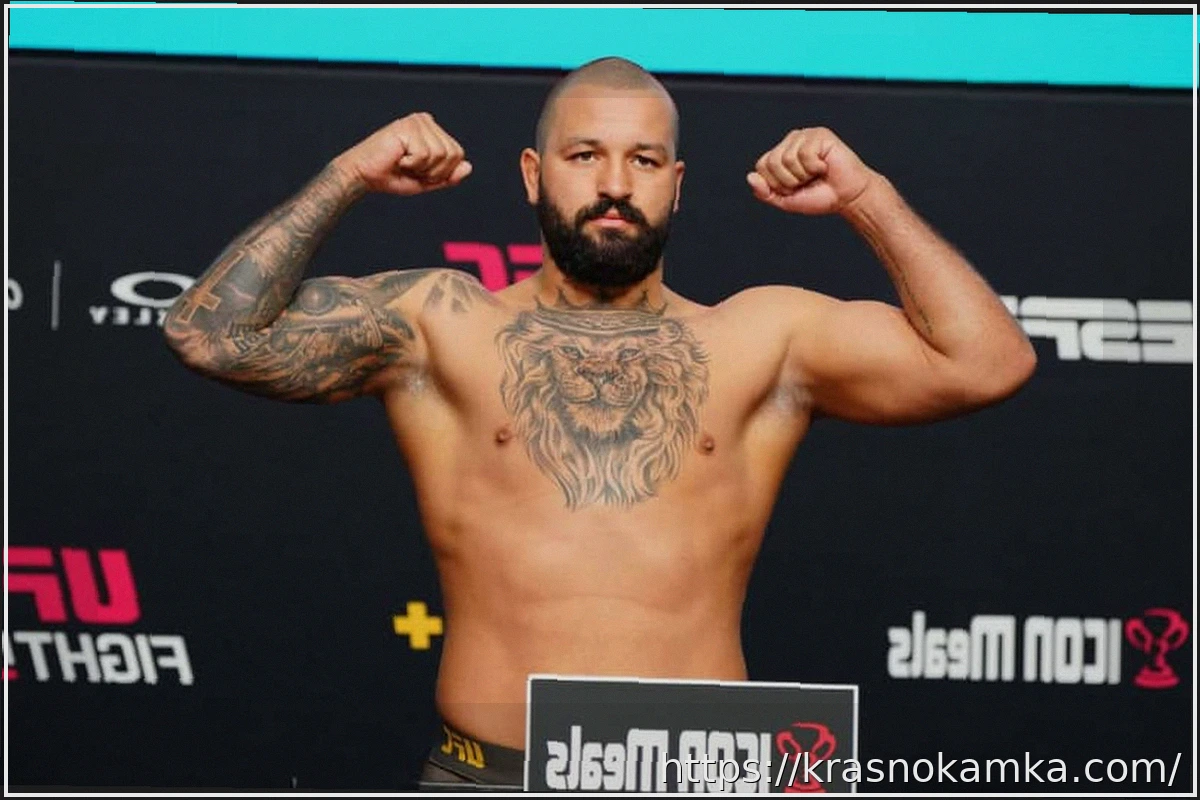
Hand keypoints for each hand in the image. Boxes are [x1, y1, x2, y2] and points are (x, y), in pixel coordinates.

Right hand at [331, 113, 471, 195]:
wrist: (363, 175)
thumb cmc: (392, 176)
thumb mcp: (427, 180)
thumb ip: (448, 176)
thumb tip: (468, 167)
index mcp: (433, 130)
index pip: (458, 154)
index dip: (442, 172)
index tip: (420, 172)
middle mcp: (426, 121)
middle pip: (453, 154)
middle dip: (435, 171)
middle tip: (411, 168)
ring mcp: (417, 121)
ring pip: (440, 154)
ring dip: (422, 168)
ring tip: (404, 162)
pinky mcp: (407, 127)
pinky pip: (425, 155)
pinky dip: (412, 164)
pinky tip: (398, 158)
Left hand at [747, 127, 876, 215]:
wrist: (847, 197)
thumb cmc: (820, 196)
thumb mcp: (786, 200)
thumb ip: (765, 192)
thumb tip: (750, 177)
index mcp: (779, 155)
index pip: (761, 167)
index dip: (776, 184)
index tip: (794, 188)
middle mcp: (789, 142)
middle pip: (772, 162)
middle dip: (789, 181)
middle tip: (806, 181)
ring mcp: (804, 136)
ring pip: (787, 159)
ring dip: (803, 175)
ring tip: (816, 174)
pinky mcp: (819, 135)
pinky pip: (805, 154)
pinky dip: (815, 167)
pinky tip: (824, 166)